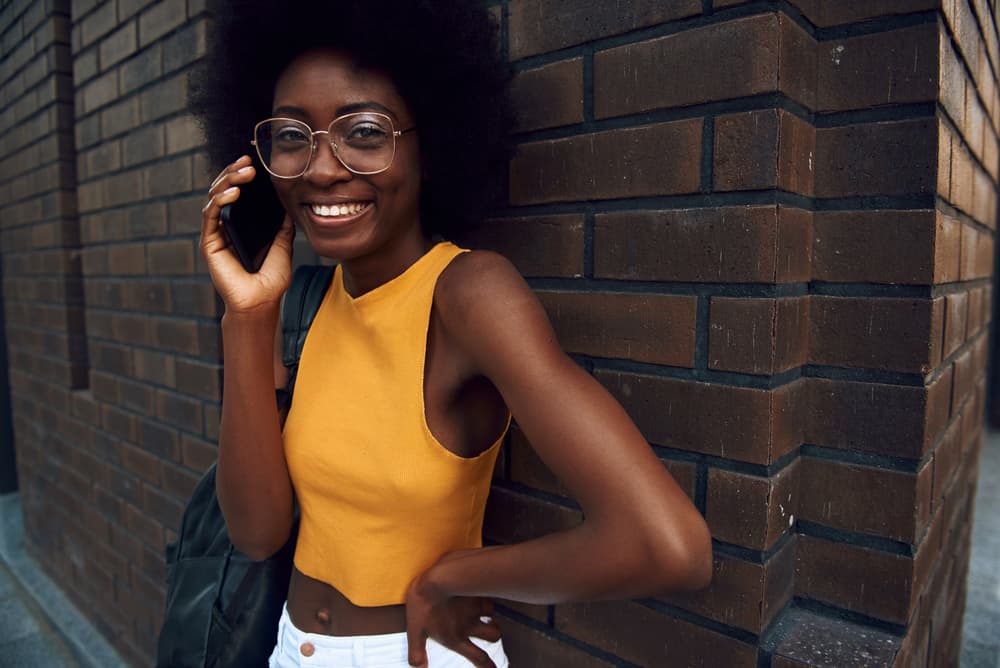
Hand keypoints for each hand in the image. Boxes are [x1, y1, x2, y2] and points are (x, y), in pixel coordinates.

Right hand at [200, 155, 294, 314]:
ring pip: (215, 198)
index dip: (242, 176)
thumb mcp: (283, 246)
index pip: (238, 193)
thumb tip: (288, 206)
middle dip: (234, 173)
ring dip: (227, 182)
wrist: (262, 301)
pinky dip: (220, 201)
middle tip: (248, 162)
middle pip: (224, 190)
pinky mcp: (210, 243)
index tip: (254, 163)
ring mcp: (216, 233)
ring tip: (243, 173)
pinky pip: (211, 216)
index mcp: (241, 226)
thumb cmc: (271, 279)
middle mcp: (226, 226)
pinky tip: (232, 193)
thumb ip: (282, 226)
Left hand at [405, 569, 500, 667]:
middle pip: (494, 636)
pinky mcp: (477, 592)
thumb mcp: (415, 631)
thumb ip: (416, 652)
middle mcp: (469, 625)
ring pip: (493, 615)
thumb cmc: (422, 606)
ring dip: (491, 614)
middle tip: (490, 629)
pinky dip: (485, 595)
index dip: (489, 666)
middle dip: (494, 633)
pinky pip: (487, 595)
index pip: (479, 658)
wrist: (434, 580)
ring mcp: (475, 609)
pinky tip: (479, 591)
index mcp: (456, 638)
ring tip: (485, 610)